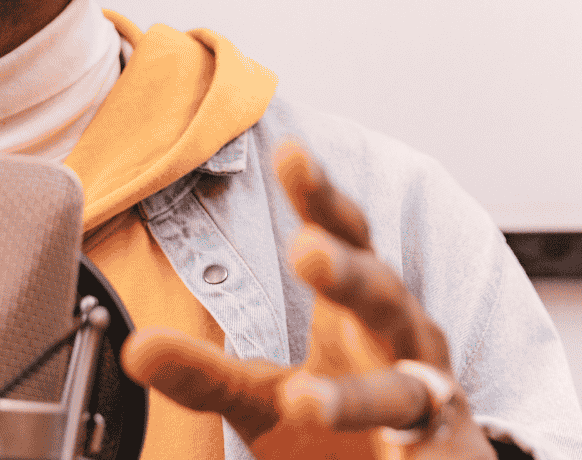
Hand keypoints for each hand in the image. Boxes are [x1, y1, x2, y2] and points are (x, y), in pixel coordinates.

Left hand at [120, 142, 497, 458]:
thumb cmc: (334, 420)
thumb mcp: (260, 395)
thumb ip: (202, 372)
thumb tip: (134, 347)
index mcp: (354, 306)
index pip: (340, 236)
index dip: (319, 196)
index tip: (292, 152)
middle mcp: (398, 338)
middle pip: (380, 291)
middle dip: (346, 270)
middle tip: (306, 250)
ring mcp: (427, 400)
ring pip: (404, 387)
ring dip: (357, 393)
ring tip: (303, 400)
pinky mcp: (447, 457)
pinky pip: (432, 455)